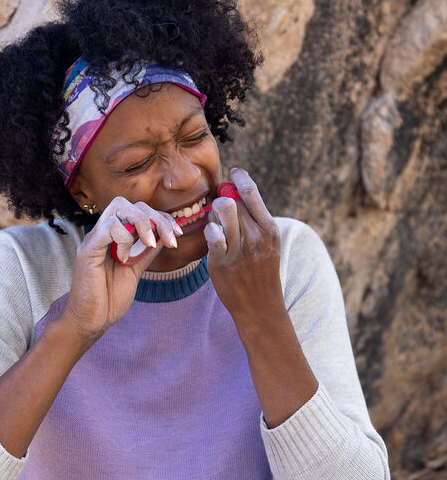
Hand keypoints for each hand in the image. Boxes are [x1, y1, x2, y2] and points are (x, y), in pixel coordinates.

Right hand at [62, 197, 181, 340]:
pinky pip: (109, 227)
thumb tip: (165, 234)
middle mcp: (103, 232)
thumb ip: (146, 251)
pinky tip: (124, 258)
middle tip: (170, 239)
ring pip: (119, 207)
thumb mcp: (136, 269)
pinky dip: (124, 238)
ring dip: (142, 223)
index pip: (138, 210)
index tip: (177, 235)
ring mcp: (94, 238)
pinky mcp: (88, 250)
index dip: (161, 217)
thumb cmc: (110, 297)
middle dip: (155, 217)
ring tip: (149, 245)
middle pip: (129, 203)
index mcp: (114, 235)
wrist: (91, 320)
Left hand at [204, 168, 285, 324]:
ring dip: (214, 215)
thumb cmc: (259, 272)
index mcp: (269, 228)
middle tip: (222, 217)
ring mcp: (240, 248)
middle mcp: (257, 235)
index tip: (234, 173)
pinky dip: (210, 231)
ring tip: (218, 227)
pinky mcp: (222, 261)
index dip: (240, 178)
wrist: (260, 306)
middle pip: (231, 201)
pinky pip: (212, 234)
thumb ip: (253, 220)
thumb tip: (234, 193)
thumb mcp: (266, 244)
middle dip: (222, 204)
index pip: (252, 192)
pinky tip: (213, 239)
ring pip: (221, 210)